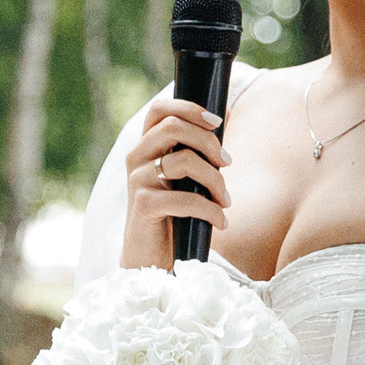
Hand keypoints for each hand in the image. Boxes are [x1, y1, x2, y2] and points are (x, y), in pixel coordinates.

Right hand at [121, 93, 228, 269]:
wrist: (150, 257)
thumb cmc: (173, 214)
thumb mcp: (186, 177)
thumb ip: (197, 149)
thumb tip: (226, 111)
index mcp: (146, 147)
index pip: (159, 110)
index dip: (188, 108)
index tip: (217, 121)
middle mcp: (137, 158)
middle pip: (174, 128)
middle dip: (209, 142)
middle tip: (228, 162)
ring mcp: (137, 180)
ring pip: (185, 162)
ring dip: (215, 180)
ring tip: (225, 201)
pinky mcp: (143, 205)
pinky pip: (186, 199)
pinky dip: (211, 210)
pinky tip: (220, 222)